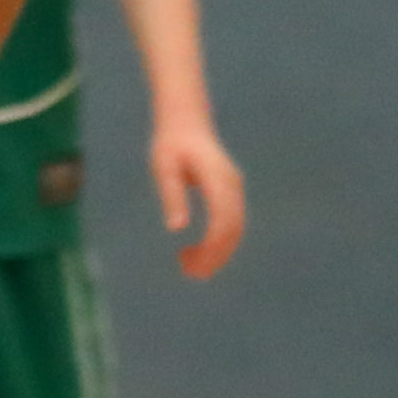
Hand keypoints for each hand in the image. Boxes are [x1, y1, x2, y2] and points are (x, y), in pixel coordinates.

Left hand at [152, 122, 247, 277]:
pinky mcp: (231, 195)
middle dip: (215, 257)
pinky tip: (195, 252)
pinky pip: (231, 225)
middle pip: (233, 230)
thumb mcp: (163, 167)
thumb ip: (172, 195)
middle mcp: (232, 185)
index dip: (210, 247)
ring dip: (216, 254)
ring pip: (235, 230)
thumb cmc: (171, 144)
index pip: (222, 220)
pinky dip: (217, 243)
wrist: (187, 122)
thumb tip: (177, 229)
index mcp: (217, 177)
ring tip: (188, 268)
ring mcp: (235, 190)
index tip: (189, 264)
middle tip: (188, 274)